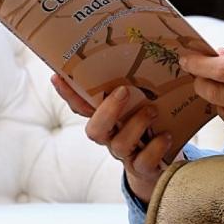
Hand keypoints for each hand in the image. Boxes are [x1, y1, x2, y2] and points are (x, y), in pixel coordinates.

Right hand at [50, 74, 176, 202]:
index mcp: (107, 119)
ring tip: (152, 110)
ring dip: (136, 124)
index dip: (68, 95)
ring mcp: (126, 154)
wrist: (163, 165)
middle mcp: (111, 137)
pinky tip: (166, 136)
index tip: (57, 76)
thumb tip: (159, 56)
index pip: (82, 107)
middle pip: (95, 130)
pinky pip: (144, 162)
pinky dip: (155, 148)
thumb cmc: (151, 126)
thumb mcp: (144, 105)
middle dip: (106, 111)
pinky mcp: (143, 168)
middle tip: (124, 91)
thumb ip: (141, 87)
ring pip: (119, 144)